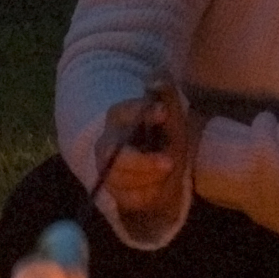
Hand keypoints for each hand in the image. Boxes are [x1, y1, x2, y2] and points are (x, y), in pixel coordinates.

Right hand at [92, 80, 193, 245]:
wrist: (166, 168)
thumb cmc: (166, 136)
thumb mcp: (172, 114)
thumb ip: (165, 93)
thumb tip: (156, 79)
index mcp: (119, 116)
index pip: (124, 113)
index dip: (142, 112)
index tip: (163, 112)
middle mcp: (106, 143)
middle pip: (116, 156)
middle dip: (144, 162)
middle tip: (170, 162)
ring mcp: (107, 170)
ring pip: (126, 180)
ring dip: (153, 178)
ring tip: (167, 170)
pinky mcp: (113, 192)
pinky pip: (131, 198)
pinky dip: (150, 194)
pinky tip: (158, 185)